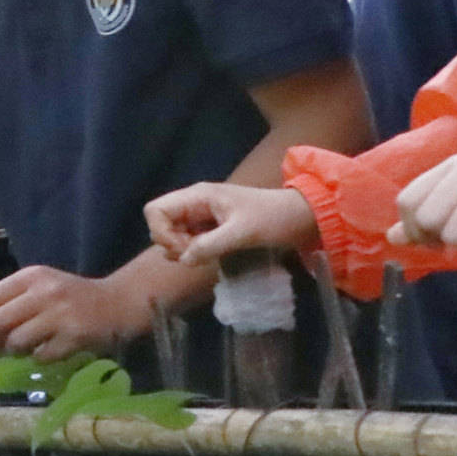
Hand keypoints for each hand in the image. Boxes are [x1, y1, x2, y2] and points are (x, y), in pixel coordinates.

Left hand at [0, 266, 154, 363]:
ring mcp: (60, 315)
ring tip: (22, 350)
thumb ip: (14, 299)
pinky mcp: (74, 336)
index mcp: (32, 276)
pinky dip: (38, 357)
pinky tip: (47, 351)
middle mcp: (44, 292)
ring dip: (14, 351)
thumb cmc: (73, 297)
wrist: (118, 303)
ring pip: (16, 341)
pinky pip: (41, 355)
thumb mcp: (43, 285)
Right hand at [147, 181, 320, 270]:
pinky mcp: (211, 226)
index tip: (184, 249)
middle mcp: (194, 202)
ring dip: (183, 248)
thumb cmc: (273, 218)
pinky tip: (212, 253)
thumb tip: (183, 260)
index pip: (155, 210)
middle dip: (171, 243)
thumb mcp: (243, 232)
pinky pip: (189, 238)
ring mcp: (201, 214)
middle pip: (160, 222)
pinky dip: (194, 249)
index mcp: (198, 195)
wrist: (301, 217)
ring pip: (172, 232)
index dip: (162, 233)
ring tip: (206, 254)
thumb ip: (210, 245)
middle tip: (196, 254)